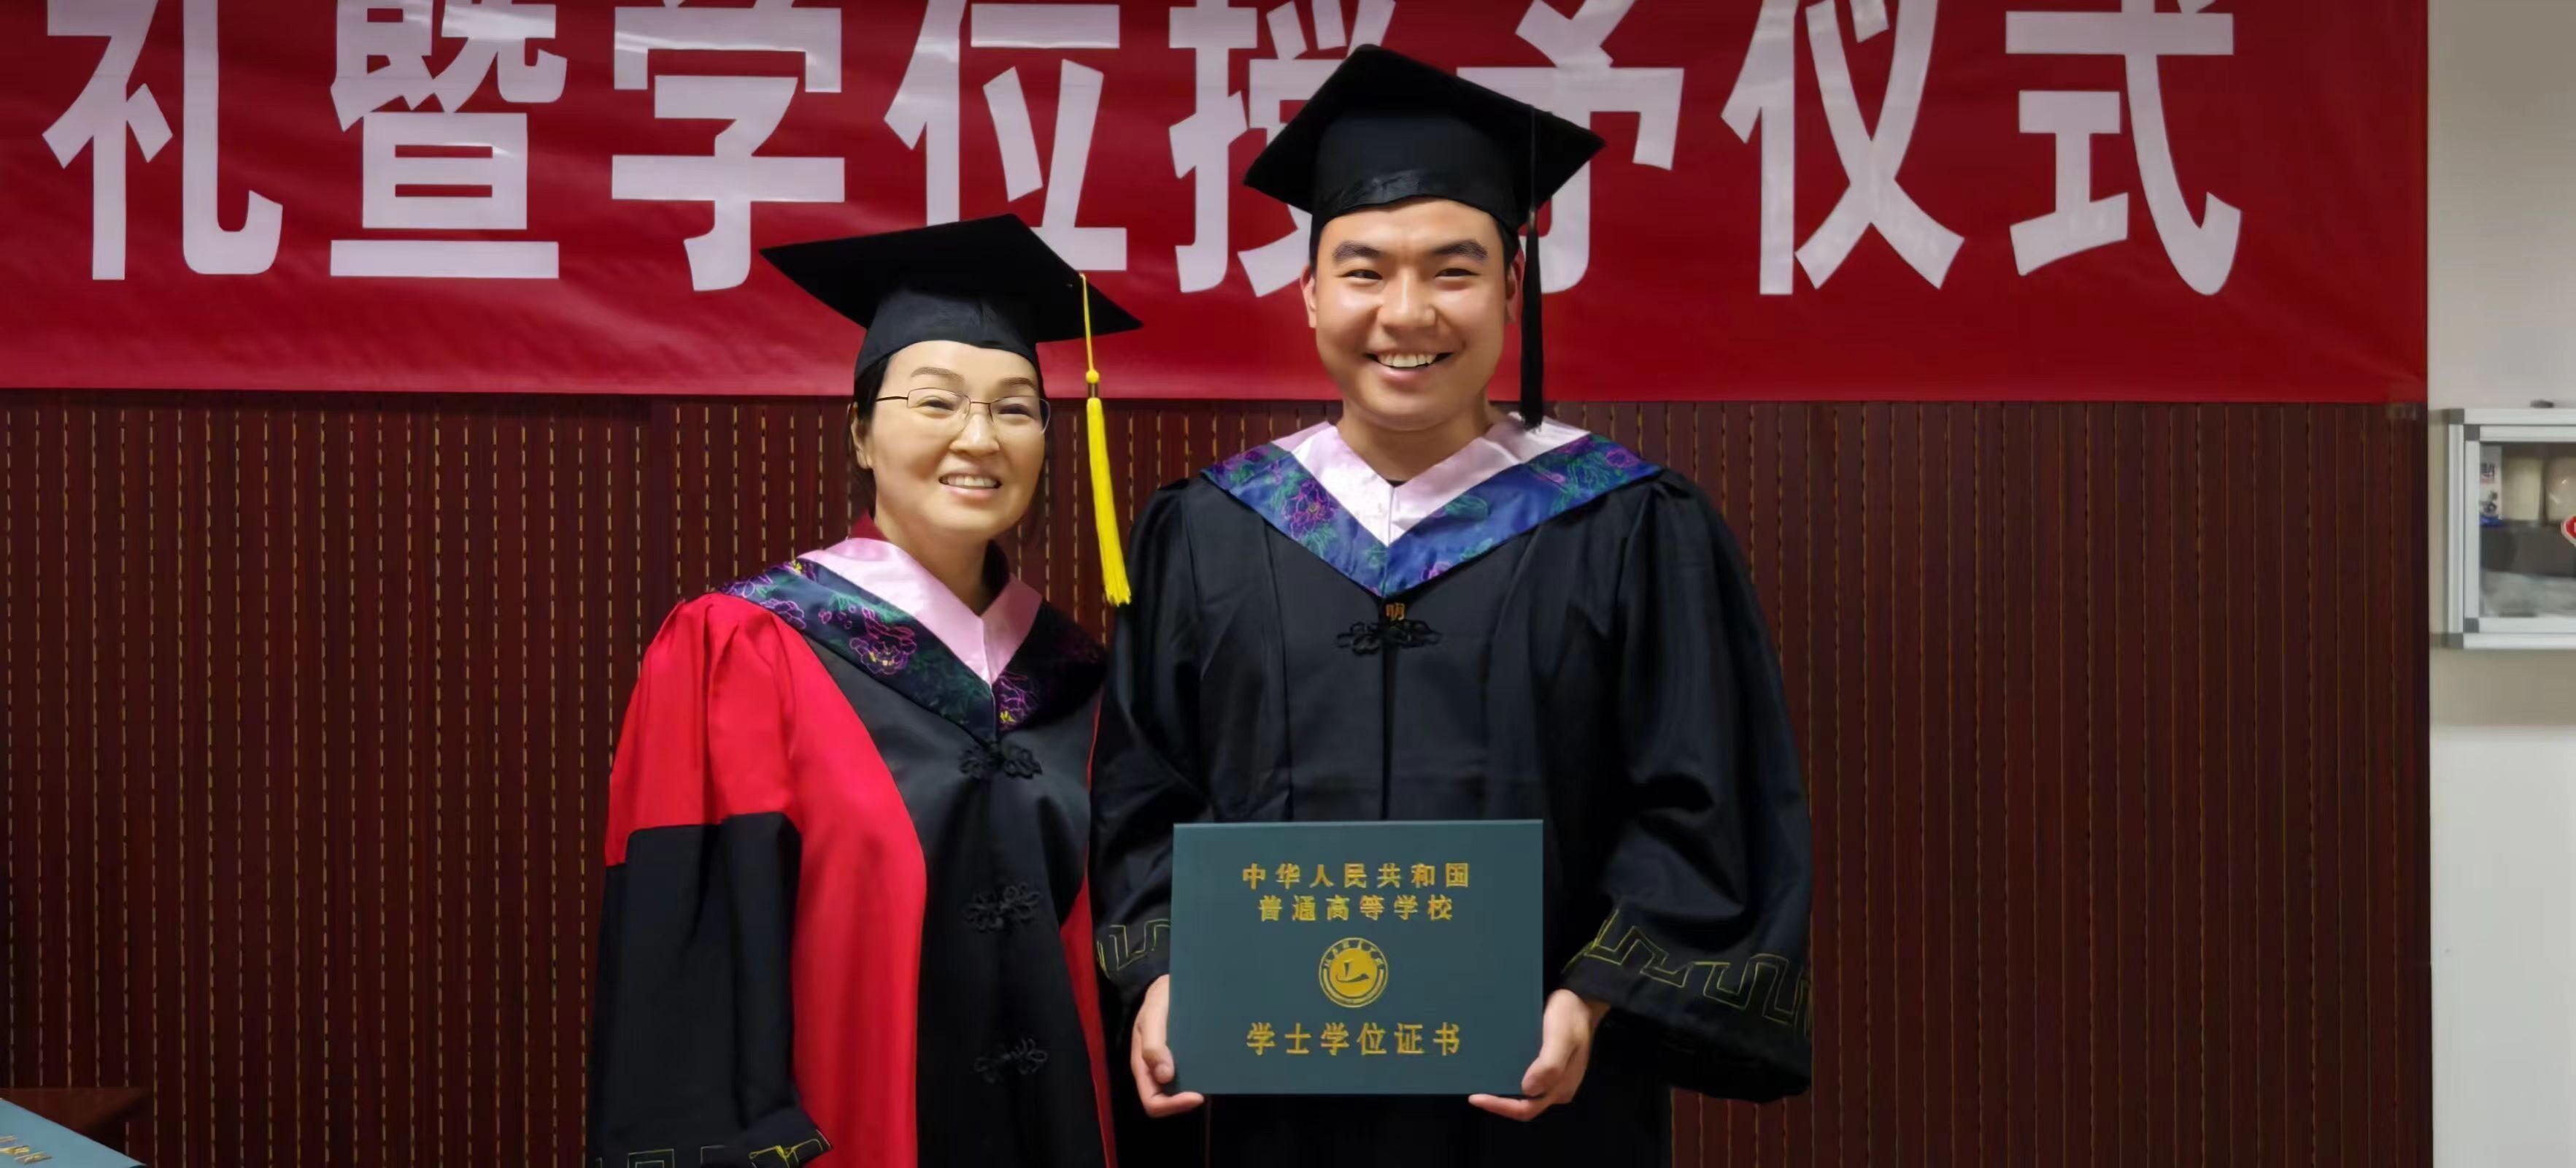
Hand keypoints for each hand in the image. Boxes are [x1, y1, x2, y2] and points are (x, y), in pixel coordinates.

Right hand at [1128, 975, 1205, 1116]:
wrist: (1167, 986)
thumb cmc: (1157, 1001)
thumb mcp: (1152, 1017)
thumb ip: (1153, 1044)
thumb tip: (1165, 1076)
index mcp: (1142, 1066)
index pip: (1153, 1102)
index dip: (1173, 1105)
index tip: (1196, 1096)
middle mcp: (1155, 1072)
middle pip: (1168, 1101)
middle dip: (1186, 1100)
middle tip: (1207, 1089)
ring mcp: (1170, 1066)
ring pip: (1180, 1090)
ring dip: (1196, 1088)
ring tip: (1214, 1078)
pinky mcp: (1184, 1058)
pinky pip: (1191, 1075)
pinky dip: (1201, 1076)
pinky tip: (1215, 1067)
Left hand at [1469, 989, 1609, 1121]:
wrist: (1580, 999)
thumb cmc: (1569, 1018)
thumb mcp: (1561, 1039)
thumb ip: (1549, 1066)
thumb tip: (1527, 1089)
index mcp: (1561, 1088)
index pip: (1527, 1108)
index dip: (1500, 1106)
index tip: (1476, 1097)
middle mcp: (1555, 1088)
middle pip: (1523, 1104)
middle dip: (1498, 1100)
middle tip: (1473, 1090)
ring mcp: (1551, 1077)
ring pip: (1522, 1092)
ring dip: (1502, 1089)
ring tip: (1479, 1078)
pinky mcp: (1546, 1065)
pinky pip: (1525, 1076)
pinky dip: (1508, 1075)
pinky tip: (1494, 1066)